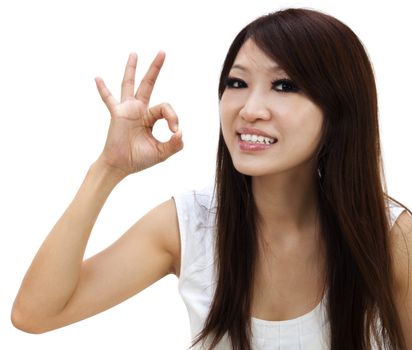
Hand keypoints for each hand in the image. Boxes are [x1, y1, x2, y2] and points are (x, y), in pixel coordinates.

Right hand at [95, 52, 182, 175]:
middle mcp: (139, 110)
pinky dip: (103, 90)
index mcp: (150, 117)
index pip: (165, 108)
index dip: (173, 117)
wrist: (121, 166)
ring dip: (131, 70)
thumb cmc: (139, 159)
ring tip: (134, 54)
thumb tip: (181, 132)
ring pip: (129, 85)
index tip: (175, 131)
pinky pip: (109, 100)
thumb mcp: (162, 152)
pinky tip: (98, 78)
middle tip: (163, 51)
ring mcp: (127, 110)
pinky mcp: (117, 115)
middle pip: (148, 84)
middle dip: (155, 68)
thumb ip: (175, 144)